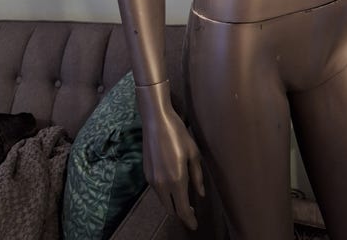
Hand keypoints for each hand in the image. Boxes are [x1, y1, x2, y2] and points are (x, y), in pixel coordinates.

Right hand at [136, 82, 204, 229]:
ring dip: (172, 202)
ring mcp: (152, 180)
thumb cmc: (178, 134)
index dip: (189, 220)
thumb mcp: (194, 153)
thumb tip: (200, 194)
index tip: (195, 225)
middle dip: (180, 213)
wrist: (156, 121)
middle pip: (170, 209)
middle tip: (191, 210)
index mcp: (177, 180)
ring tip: (183, 195)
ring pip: (163, 201)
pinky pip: (157, 190)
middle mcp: (162, 184)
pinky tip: (173, 182)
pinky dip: (166, 192)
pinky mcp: (146, 174)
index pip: (182, 210)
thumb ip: (197, 177)